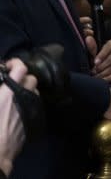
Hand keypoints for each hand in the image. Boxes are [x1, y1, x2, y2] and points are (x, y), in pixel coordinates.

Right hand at [0, 59, 36, 175]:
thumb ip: (0, 91)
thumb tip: (2, 88)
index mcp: (9, 92)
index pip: (21, 68)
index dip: (16, 63)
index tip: (9, 65)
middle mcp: (24, 96)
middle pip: (32, 78)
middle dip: (23, 77)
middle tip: (12, 81)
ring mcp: (30, 108)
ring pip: (35, 92)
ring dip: (28, 89)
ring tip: (16, 93)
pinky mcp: (33, 119)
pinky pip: (34, 105)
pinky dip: (28, 102)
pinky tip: (19, 107)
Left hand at [92, 40, 110, 83]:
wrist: (106, 65)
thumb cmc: (99, 57)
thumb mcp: (94, 51)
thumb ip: (92, 47)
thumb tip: (88, 38)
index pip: (109, 47)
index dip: (102, 55)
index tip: (95, 63)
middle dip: (102, 66)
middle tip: (93, 71)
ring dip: (105, 73)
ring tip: (97, 76)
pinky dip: (110, 77)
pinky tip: (103, 79)